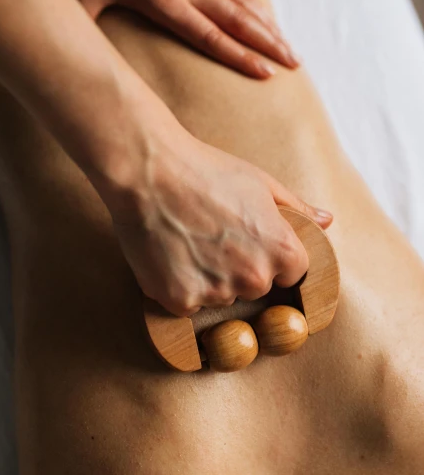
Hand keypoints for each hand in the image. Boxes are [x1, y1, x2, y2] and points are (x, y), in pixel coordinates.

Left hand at [74, 0, 298, 78]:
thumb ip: (81, 22)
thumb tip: (70, 58)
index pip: (207, 33)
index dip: (236, 54)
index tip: (263, 73)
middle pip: (236, 19)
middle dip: (267, 44)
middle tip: (293, 66)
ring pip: (243, 2)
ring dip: (269, 26)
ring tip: (291, 49)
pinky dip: (257, 3)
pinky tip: (271, 18)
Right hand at [104, 130, 331, 316]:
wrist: (148, 172)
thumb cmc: (205, 170)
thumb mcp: (261, 182)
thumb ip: (297, 208)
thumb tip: (327, 220)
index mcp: (282, 251)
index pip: (291, 274)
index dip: (269, 255)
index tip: (247, 240)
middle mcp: (254, 278)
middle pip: (254, 288)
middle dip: (238, 269)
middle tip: (211, 235)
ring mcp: (217, 293)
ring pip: (219, 296)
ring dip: (207, 279)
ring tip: (186, 240)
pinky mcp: (180, 301)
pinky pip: (186, 304)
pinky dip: (178, 286)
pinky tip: (168, 255)